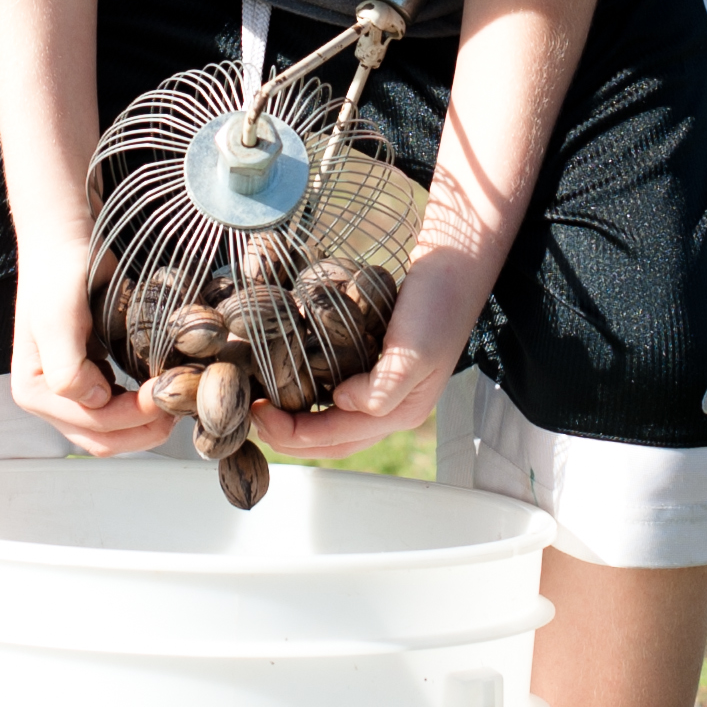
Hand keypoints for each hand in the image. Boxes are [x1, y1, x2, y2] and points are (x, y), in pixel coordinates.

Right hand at [10, 225, 174, 455]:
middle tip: (181, 404)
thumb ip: (67, 368)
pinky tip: (163, 386)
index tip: (169, 393)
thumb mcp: (58, 318)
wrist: (64, 241)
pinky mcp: (92, 374)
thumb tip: (95, 401)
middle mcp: (49, 399)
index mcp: (34, 392)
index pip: (93, 424)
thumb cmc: (59, 273)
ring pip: (113, 428)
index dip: (134, 416)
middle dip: (144, 428)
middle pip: (103, 437)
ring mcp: (72, 389)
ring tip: (177, 399)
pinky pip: (119, 404)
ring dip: (146, 422)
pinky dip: (142, 404)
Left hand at [251, 249, 478, 458]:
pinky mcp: (375, 362)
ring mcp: (384, 386)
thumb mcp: (414, 353)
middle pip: (331, 440)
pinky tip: (291, 378)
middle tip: (252, 415)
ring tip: (265, 404)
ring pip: (332, 420)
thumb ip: (381, 389)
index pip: (335, 438)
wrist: (454, 266)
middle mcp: (392, 406)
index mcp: (402, 412)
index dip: (292, 434)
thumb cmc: (438, 306)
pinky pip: (336, 390)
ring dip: (297, 420)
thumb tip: (341, 403)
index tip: (258, 413)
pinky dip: (310, 393)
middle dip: (288, 436)